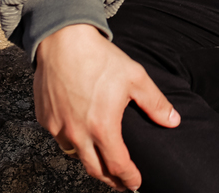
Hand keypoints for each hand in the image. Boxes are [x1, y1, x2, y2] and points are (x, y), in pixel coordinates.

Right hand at [34, 24, 179, 191]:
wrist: (63, 41)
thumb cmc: (100, 58)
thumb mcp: (135, 78)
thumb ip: (156, 103)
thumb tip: (173, 121)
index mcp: (102, 128)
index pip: (118, 166)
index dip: (129, 178)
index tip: (136, 184)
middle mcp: (77, 133)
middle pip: (94, 169)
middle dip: (110, 180)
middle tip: (120, 182)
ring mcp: (58, 127)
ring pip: (74, 155)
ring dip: (89, 161)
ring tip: (102, 160)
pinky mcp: (44, 118)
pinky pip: (59, 138)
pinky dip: (71, 142)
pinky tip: (80, 135)